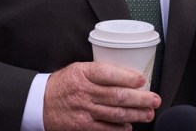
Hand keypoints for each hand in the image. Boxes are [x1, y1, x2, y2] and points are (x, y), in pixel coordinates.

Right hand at [43, 61, 160, 129]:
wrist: (40, 103)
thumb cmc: (63, 84)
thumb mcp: (77, 69)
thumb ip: (99, 71)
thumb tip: (128, 76)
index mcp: (83, 73)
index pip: (108, 74)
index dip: (127, 77)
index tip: (142, 80)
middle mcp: (84, 92)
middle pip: (118, 96)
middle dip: (140, 98)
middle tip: (155, 99)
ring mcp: (84, 111)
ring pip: (116, 114)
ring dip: (136, 114)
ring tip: (148, 113)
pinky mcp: (83, 127)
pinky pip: (106, 129)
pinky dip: (120, 129)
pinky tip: (129, 126)